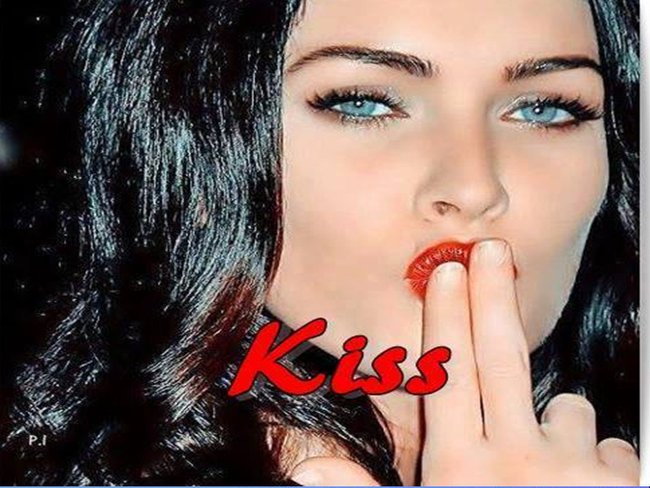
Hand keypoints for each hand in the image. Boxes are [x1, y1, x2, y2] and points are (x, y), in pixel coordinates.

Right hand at [290, 239, 639, 485]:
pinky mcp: (618, 483)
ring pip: (569, 409)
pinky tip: (585, 487)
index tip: (447, 271)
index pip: (449, 374)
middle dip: (493, 296)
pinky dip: (598, 460)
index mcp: (462, 468)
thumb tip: (305, 466)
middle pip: (503, 357)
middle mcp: (516, 458)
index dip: (447, 318)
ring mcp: (572, 469)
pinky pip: (611, 448)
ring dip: (559, 423)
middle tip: (492, 251)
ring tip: (547, 459)